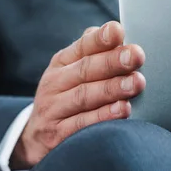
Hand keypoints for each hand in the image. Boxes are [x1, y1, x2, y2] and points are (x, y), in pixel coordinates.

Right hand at [12, 21, 145, 168]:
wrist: (34, 139)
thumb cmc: (64, 99)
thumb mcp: (70, 73)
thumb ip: (92, 53)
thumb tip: (115, 31)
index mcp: (61, 64)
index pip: (81, 47)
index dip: (99, 39)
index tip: (117, 30)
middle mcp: (54, 84)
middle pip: (84, 70)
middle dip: (112, 62)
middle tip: (136, 55)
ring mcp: (53, 110)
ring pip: (83, 97)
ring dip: (111, 89)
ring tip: (135, 83)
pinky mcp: (57, 135)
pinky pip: (81, 124)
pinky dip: (102, 117)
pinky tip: (122, 110)